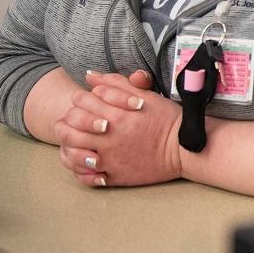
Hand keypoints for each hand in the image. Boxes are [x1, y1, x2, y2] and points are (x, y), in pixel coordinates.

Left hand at [56, 71, 181, 187]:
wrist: (184, 149)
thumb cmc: (167, 119)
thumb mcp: (145, 95)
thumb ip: (116, 83)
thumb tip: (90, 76)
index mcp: (116, 115)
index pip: (80, 101)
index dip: (80, 98)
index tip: (87, 101)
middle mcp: (108, 138)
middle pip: (69, 126)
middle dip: (68, 120)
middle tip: (77, 120)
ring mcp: (109, 159)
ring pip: (71, 151)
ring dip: (69, 144)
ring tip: (78, 139)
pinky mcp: (114, 176)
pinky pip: (84, 176)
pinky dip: (78, 168)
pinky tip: (85, 159)